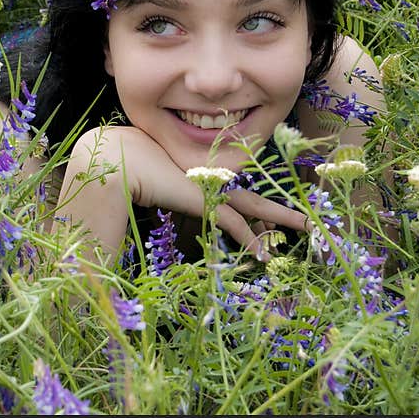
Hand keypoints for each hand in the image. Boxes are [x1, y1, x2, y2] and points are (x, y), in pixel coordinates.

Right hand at [57, 125, 310, 259]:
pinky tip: (263, 256)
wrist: (117, 161)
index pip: (228, 188)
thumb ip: (152, 184)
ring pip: (253, 206)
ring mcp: (208, 188)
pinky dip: (251, 240)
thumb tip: (142, 189)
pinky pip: (236, 225)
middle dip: (275, 208)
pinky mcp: (205, 201)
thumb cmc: (122, 167)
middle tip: (299, 218)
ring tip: (302, 228)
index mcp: (195, 171)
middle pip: (250, 195)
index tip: (260, 213)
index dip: (246, 202)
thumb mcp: (144, 178)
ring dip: (278, 219)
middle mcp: (207, 177)